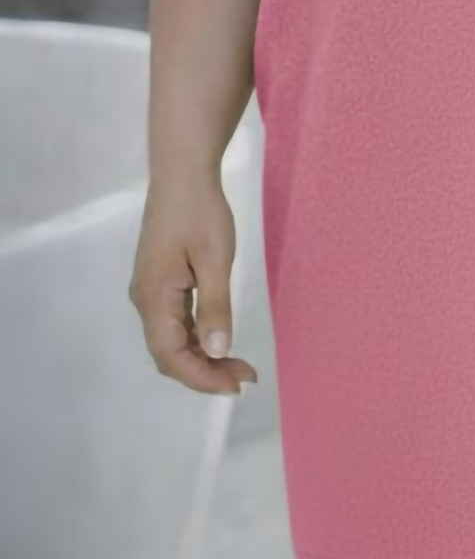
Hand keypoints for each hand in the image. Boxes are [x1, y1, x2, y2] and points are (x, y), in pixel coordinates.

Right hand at [128, 170, 257, 396]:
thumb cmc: (200, 211)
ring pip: (172, 339)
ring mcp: (150, 291)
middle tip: (244, 376)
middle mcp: (145, 300)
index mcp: (154, 298)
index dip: (202, 378)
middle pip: (169, 353)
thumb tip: (217, 351)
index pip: (171, 356)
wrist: (182, 172)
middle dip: (205, 371)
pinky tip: (219, 338)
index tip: (236, 385)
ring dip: (203, 356)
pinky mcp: (159, 281)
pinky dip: (197, 336)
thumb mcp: (215, 258)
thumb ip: (215, 306)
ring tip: (238, 364)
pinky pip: (174, 322)